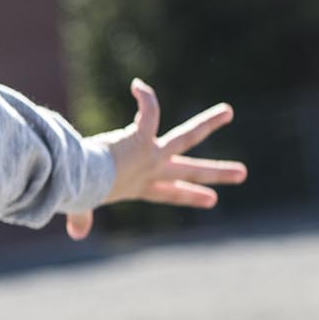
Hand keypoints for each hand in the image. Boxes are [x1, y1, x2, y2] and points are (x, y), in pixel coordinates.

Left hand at [66, 79, 248, 239]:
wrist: (82, 181)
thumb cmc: (79, 192)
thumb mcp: (82, 205)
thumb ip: (80, 218)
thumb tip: (76, 234)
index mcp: (138, 187)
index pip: (168, 193)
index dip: (189, 195)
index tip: (211, 199)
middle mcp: (151, 171)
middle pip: (190, 170)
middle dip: (217, 173)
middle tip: (242, 173)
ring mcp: (152, 154)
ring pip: (187, 137)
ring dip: (208, 123)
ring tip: (228, 111)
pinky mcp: (144, 138)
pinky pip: (151, 112)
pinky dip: (146, 98)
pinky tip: (137, 85)